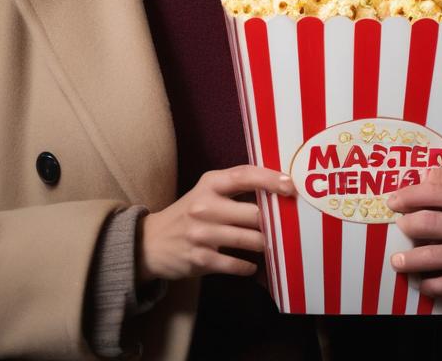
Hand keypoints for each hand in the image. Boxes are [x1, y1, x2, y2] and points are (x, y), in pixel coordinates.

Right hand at [137, 164, 292, 281]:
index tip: (290, 185)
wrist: (151, 243)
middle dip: (273, 222)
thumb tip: (277, 188)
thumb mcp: (206, 191)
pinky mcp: (200, 258)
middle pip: (253, 213)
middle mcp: (205, 206)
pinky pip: (235, 264)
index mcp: (210, 183)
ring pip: (249, 240)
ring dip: (265, 245)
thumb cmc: (189, 213)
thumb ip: (235, 188)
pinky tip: (252, 266)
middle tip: (287, 226)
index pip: (244, 175)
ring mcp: (202, 233)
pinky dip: (247, 266)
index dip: (270, 179)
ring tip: (273, 245)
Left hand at [387, 168, 441, 313]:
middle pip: (428, 219)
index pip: (438, 187)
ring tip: (398, 259)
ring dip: (408, 257)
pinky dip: (429, 284)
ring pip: (431, 253)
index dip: (410, 192)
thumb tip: (431, 178)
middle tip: (396, 224)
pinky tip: (423, 283)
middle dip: (404, 222)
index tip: (396, 198)